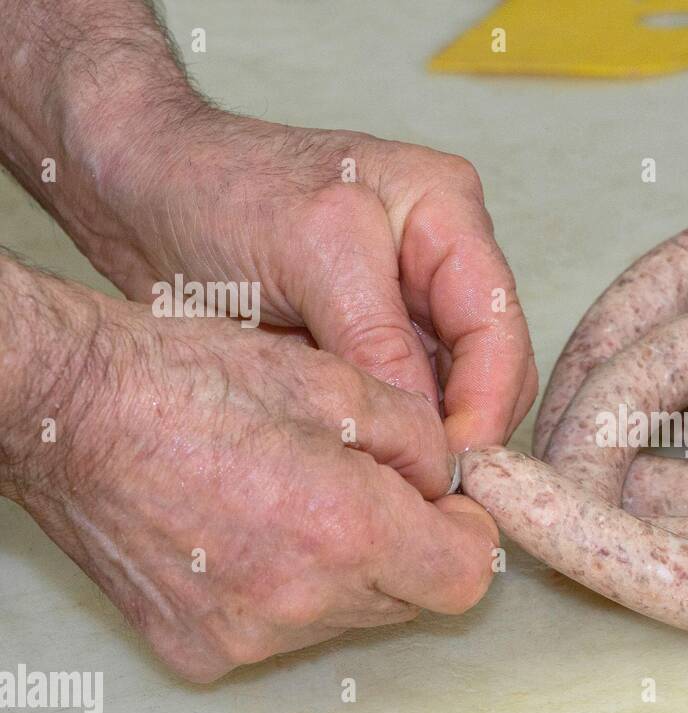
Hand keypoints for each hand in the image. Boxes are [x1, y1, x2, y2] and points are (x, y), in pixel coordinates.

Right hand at [1, 265, 497, 681]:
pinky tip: (244, 536)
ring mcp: (245, 638)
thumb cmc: (194, 381)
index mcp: (347, 531)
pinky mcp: (199, 652)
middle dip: (407, 548)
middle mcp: (301, 603)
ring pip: (347, 619)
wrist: (70, 413)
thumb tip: (450, 483)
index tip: (445, 504)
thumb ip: (421, 440)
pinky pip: (281, 634)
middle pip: (408, 601)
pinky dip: (285, 594)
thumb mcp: (336, 383)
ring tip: (290, 504)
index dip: (465, 536)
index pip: (465, 579)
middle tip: (362, 488)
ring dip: (346, 573)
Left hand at [69, 107, 537, 461]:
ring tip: (399, 489)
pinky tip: (370, 471)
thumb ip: (377, 338)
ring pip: (452, 396)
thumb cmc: (219, 191)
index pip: (498, 325)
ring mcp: (408, 309)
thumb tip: (429, 433)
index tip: (453, 466)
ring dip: (430, 442)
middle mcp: (442, 263)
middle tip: (429, 493)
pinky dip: (393, 441)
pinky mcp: (370, 348)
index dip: (487, 402)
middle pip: (490, 367)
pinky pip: (403, 407)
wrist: (137, 193)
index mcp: (447, 215)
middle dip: (467, 430)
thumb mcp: (310, 254)